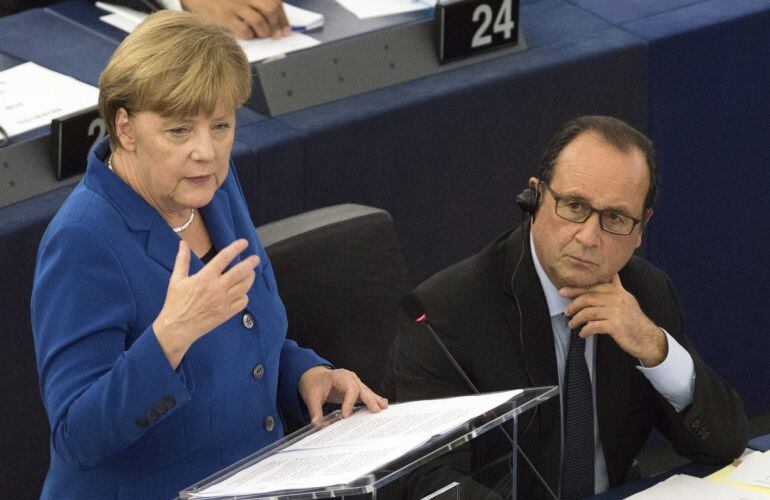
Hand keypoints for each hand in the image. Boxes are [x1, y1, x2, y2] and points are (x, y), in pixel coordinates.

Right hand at [153, 239, 258, 368]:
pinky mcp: (227, 313)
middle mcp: (217, 288)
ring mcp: (224, 301)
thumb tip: (183, 243)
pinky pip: (243, 302)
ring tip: (251, 272)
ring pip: (244, 286)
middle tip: (256, 258)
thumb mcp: (176, 279)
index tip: (244, 242)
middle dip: (251, 263)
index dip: (236, 247)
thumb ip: (182, 260)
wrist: (177, 327)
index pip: (224, 257)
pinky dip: (245, 295)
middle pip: (240, 272)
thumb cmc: (175, 302)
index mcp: (205, 277)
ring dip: (250, 277)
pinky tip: (243, 292)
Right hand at [181, 0, 290, 39]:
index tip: (286, 29)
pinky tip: (248, 35)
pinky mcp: (225, 17)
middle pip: (271, 9)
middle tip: (276, 34)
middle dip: (276, 25)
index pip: (275, 2)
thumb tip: (280, 24)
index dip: (283, 17)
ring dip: (264, 32)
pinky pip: (245, 31)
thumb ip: (258, 4)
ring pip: (259, 21)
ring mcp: (235, 5)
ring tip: (261, 34)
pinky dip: (250, 36)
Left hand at [299, 366, 388, 424]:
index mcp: (339, 376)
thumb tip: (317, 424)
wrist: (314, 376)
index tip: (345, 416)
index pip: (349, 389)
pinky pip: (365, 394)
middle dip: (369, 399)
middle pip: (361, 389)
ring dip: (374, 400)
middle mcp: (349, 378)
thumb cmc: (314, 383)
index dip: (349, 402)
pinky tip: (382, 404)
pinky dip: (372, 399)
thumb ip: (315, 411)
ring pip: (366, 391)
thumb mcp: (311, 397)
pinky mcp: (355, 388)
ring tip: (383, 407)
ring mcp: (354, 382)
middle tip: (376, 410)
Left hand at [561, 274, 667, 366]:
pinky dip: (585, 330)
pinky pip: (594, 326)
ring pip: (588, 312)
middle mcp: (617, 299)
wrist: (647, 338)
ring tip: (572, 324)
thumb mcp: (626, 299)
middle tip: (566, 311)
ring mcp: (616, 312)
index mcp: (618, 291)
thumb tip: (610, 274)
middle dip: (573, 304)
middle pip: (588, 297)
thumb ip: (616, 287)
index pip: (593, 286)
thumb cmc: (633, 320)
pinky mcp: (615, 326)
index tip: (563, 291)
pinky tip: (583, 334)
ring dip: (577, 319)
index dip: (576, 288)